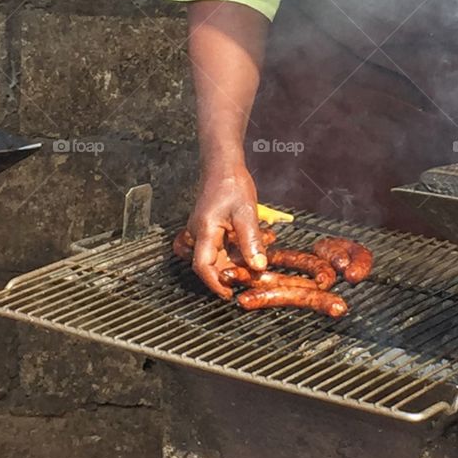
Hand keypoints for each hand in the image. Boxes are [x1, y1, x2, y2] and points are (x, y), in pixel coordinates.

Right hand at [186, 164, 267, 298]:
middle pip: (211, 263)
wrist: (223, 164)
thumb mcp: (246, 212)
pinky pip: (221, 245)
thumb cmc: (231, 182)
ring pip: (218, 255)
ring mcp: (204, 230)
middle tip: (251, 275)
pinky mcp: (211, 227)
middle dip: (231, 273)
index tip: (228, 294)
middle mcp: (199, 233)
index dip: (214, 283)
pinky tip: (253, 243)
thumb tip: (258, 266)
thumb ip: (251, 240)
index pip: (203, 265)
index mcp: (204, 230)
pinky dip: (237, 249)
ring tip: (255, 259)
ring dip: (236, 260)